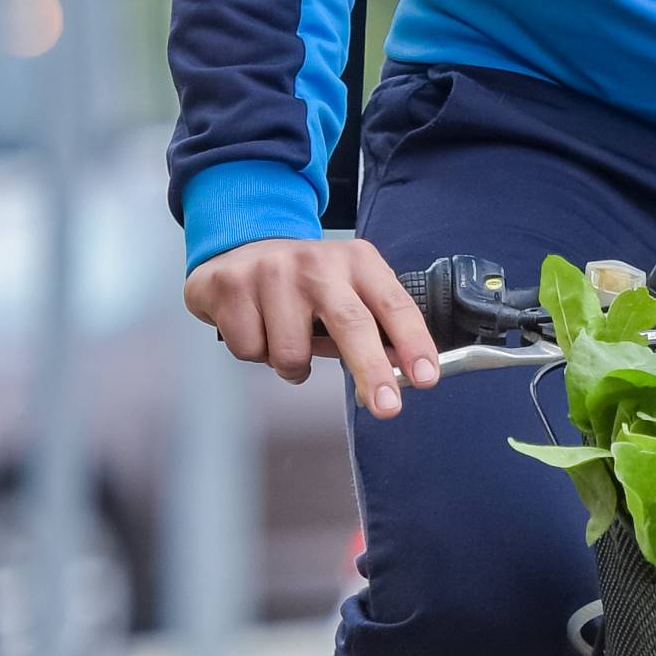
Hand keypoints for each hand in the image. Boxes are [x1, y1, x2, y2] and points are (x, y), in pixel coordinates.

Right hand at [184, 235, 438, 416]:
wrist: (237, 249)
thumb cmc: (302, 282)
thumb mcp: (345, 290)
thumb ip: (372, 328)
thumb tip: (400, 372)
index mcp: (356, 261)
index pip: (394, 304)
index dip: (413, 342)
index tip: (425, 377)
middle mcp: (316, 262)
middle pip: (351, 324)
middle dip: (372, 371)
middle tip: (386, 407)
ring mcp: (271, 272)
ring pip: (291, 353)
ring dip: (291, 365)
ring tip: (283, 338)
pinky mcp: (231, 286)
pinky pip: (251, 350)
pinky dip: (255, 352)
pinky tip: (255, 325)